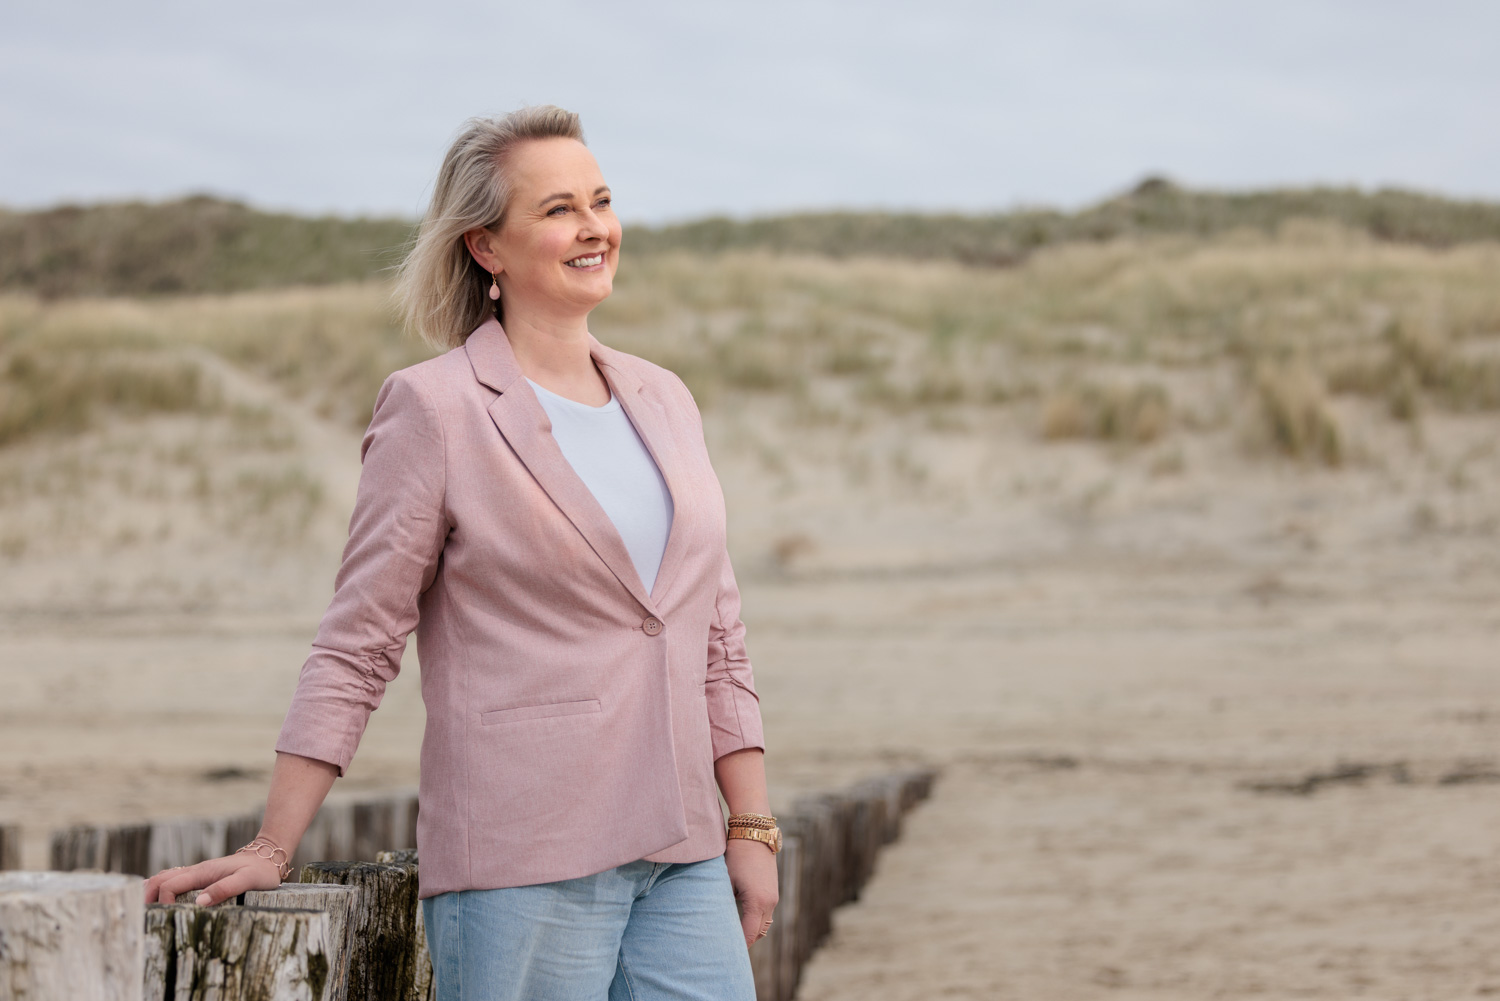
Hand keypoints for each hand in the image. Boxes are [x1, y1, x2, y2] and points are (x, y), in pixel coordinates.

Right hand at [143, 850, 284, 906]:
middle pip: (160, 880)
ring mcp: (197, 874)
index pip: (170, 885)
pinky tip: (156, 900)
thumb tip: (199, 903)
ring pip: (164, 878)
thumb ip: (225, 889)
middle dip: (146, 896)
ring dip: (150, 891)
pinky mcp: (200, 878)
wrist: (268, 857)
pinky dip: (160, 889)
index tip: (164, 916)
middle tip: (137, 916)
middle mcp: (196, 871)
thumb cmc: (260, 871)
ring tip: (139, 910)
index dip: (163, 901)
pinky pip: (173, 881)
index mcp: (203, 872)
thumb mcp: (247, 880)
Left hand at [725, 837, 778, 948]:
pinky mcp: (773, 889)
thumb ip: (724, 901)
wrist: (754, 833)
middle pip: (759, 932)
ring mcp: (773, 896)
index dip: (739, 945)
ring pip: (764, 923)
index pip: (749, 934)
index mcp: (757, 902)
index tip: (727, 952)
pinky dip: (756, 919)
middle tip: (729, 947)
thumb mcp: (726, 880)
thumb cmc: (736, 856)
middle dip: (746, 940)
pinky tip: (742, 919)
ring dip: (752, 929)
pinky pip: (766, 912)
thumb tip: (718, 918)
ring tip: (734, 934)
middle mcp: (769, 902)